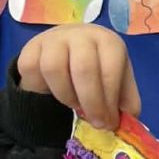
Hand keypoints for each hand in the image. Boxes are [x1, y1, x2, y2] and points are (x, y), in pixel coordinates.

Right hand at [16, 25, 140, 130]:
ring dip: (67, 96)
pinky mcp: (30, 48)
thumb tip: (128, 121)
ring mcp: (53, 39)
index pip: (110, 69)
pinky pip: (32, 70)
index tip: (109, 122)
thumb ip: (127, 102)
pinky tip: (54, 94)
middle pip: (83, 69)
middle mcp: (80, 35)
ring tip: (75, 105)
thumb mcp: (119, 83)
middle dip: (91, 103)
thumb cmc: (99, 69)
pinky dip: (42, 89)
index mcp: (107, 42)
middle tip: (95, 123)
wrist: (68, 51)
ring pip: (54, 69)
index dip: (110, 100)